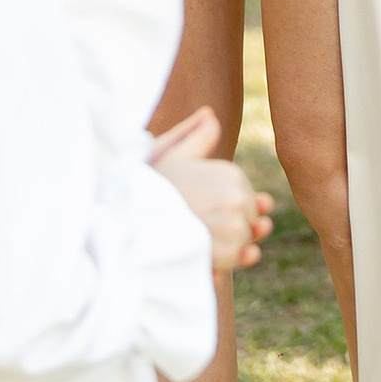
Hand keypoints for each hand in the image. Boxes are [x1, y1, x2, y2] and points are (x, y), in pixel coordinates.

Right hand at [149, 107, 274, 272]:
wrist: (129, 220)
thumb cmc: (151, 187)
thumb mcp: (173, 154)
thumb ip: (197, 136)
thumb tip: (210, 114)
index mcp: (232, 174)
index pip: (251, 200)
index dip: (234, 211)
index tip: (212, 215)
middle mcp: (239, 197)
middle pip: (251, 224)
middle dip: (235, 231)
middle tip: (205, 233)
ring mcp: (234, 226)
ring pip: (246, 246)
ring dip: (230, 251)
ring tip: (203, 248)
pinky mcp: (224, 255)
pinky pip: (234, 264)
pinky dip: (223, 267)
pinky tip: (204, 263)